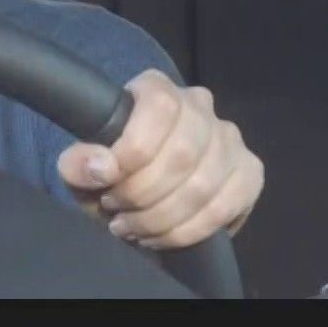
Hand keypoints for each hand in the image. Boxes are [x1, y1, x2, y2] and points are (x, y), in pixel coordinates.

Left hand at [56, 70, 263, 249]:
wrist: (141, 185)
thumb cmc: (111, 168)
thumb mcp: (82, 165)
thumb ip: (78, 163)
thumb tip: (100, 168)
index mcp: (157, 89)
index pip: (159, 107)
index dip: (133, 150)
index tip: (106, 182)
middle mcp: (200, 105)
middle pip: (182, 153)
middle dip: (143, 195)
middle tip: (117, 213)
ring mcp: (230, 138)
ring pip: (203, 186)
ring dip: (162, 219)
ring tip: (135, 229)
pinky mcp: (249, 172)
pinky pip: (226, 207)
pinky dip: (190, 231)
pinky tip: (165, 236)